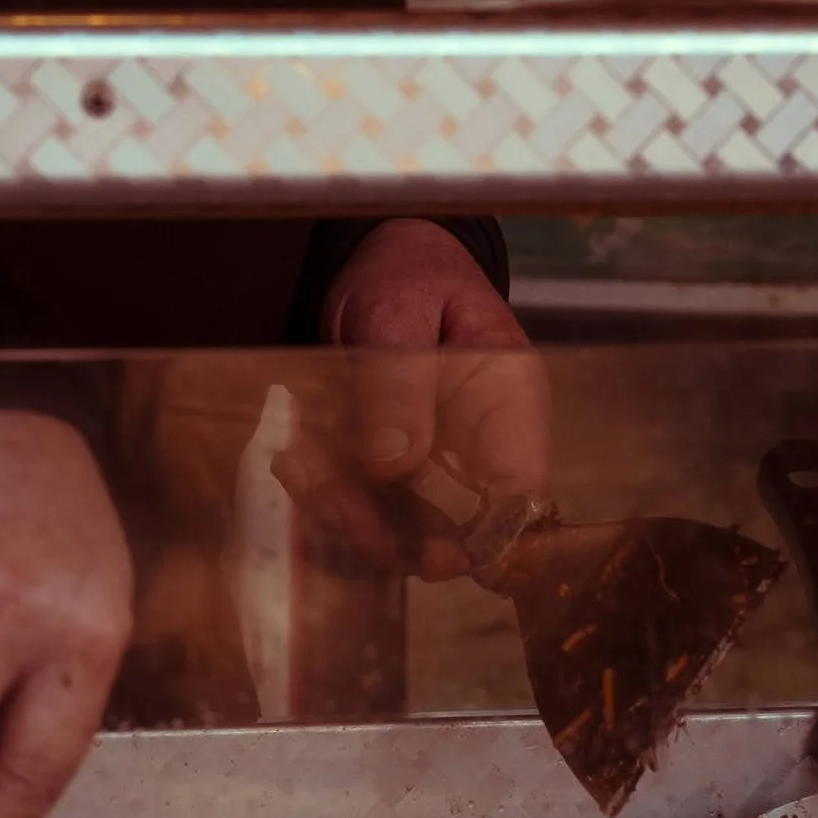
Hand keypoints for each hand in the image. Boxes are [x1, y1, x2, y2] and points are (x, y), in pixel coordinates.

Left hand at [274, 219, 550, 577]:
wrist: (381, 259)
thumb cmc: (409, 274)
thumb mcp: (400, 313)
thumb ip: (400, 382)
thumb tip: (396, 464)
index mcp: (510, 402)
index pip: (522, 495)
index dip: (489, 543)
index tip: (434, 558)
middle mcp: (481, 443)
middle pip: (458, 527)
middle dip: (395, 535)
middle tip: (335, 507)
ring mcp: (438, 459)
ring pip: (403, 524)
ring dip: (349, 514)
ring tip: (300, 469)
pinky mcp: (393, 464)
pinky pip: (365, 501)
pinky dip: (327, 492)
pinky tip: (295, 460)